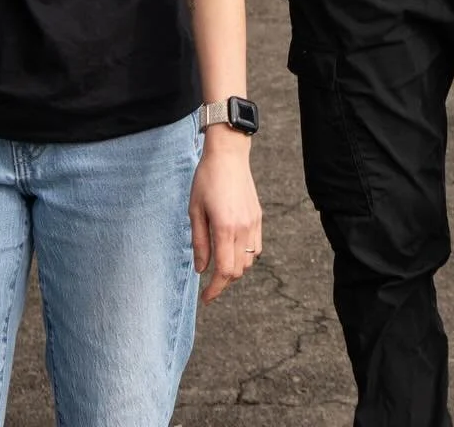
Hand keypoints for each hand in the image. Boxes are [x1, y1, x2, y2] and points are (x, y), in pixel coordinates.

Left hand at [190, 132, 262, 301]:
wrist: (229, 155)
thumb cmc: (207, 179)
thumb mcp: (195, 211)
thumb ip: (199, 243)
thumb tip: (201, 269)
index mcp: (225, 228)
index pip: (224, 271)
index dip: (215, 289)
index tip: (206, 298)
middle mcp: (243, 228)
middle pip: (238, 270)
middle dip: (223, 282)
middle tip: (209, 284)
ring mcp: (253, 222)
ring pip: (249, 261)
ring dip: (235, 268)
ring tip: (219, 265)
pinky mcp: (258, 216)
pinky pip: (257, 246)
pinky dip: (246, 255)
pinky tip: (232, 250)